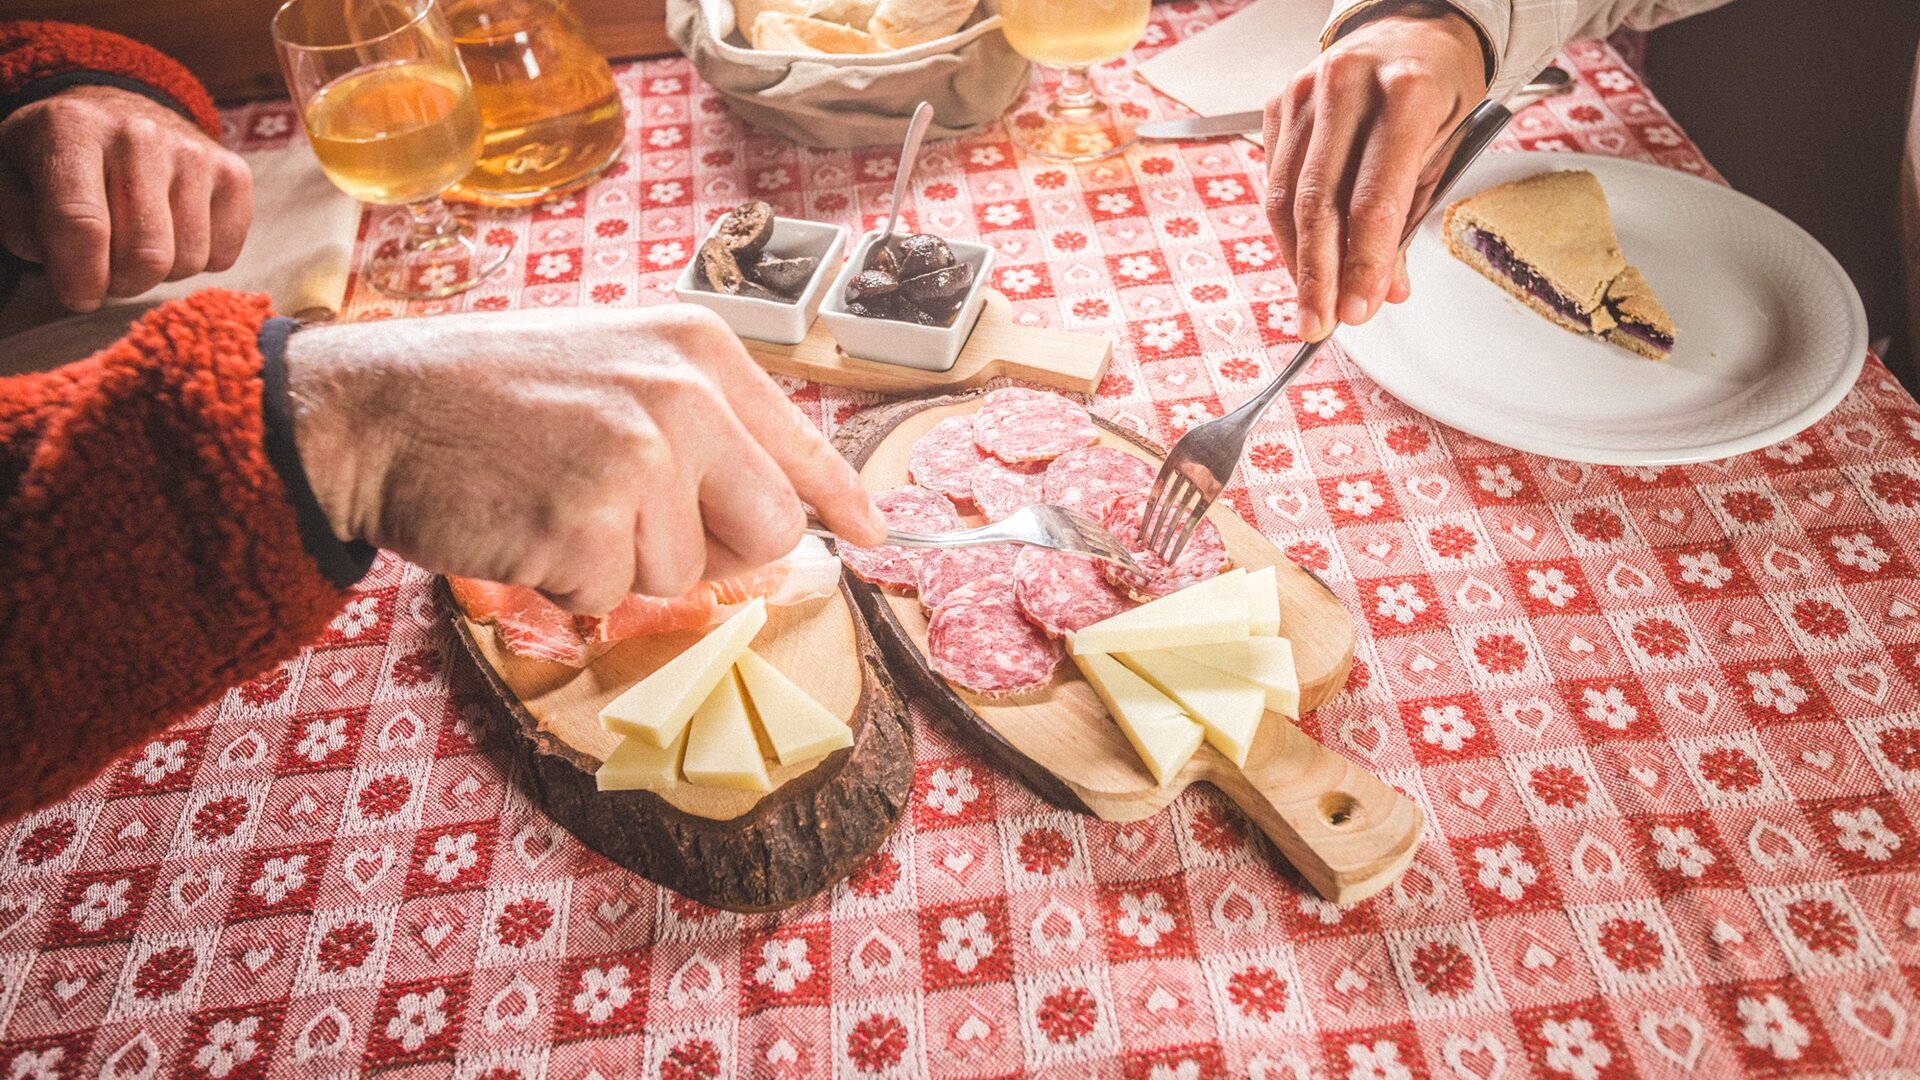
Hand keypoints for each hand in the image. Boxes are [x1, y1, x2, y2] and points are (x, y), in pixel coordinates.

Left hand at [0, 85, 251, 312]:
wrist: (118, 111)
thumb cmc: (58, 157)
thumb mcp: (10, 177)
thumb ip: (18, 222)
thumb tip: (67, 265)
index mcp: (72, 129)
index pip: (82, 223)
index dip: (80, 277)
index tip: (78, 298)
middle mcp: (139, 134)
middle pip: (145, 253)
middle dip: (123, 282)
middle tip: (106, 272)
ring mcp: (194, 153)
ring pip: (187, 260)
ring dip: (159, 273)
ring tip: (136, 247)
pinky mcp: (233, 173)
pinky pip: (222, 254)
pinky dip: (198, 260)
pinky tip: (173, 233)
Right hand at [284, 305, 888, 613]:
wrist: (374, 407)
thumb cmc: (491, 395)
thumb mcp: (614, 367)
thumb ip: (697, 425)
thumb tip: (786, 511)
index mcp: (699, 349)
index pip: (800, 442)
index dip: (841, 497)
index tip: (874, 533)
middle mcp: (683, 395)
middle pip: (770, 528)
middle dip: (717, 553)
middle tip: (635, 526)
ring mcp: (639, 460)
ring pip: (688, 575)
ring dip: (623, 565)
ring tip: (556, 502)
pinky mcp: (589, 525)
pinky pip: (615, 598)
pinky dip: (569, 585)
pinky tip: (526, 526)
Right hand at [1262, 7, 1486, 340]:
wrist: (1412, 31)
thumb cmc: (1437, 94)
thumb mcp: (1443, 156)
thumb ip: (1407, 222)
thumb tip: (1379, 291)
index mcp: (1406, 91)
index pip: (1374, 196)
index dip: (1363, 262)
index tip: (1359, 310)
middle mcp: (1348, 84)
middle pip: (1318, 201)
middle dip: (1318, 275)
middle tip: (1319, 324)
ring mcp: (1305, 90)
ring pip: (1285, 195)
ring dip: (1296, 260)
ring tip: (1311, 303)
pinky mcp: (1278, 102)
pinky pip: (1273, 180)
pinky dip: (1287, 229)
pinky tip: (1303, 259)